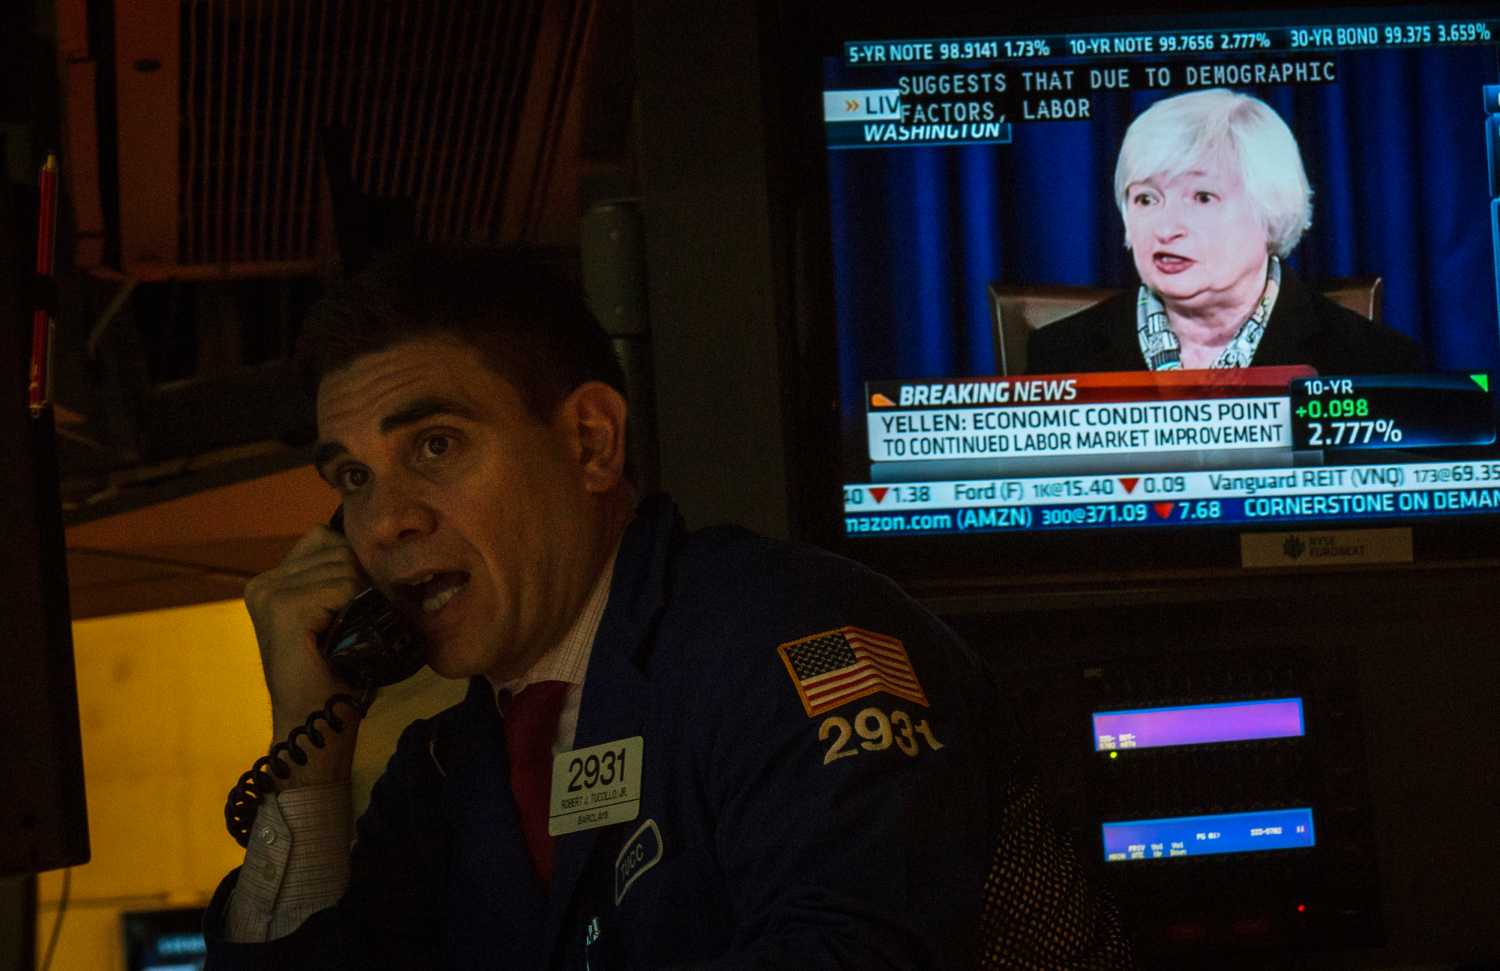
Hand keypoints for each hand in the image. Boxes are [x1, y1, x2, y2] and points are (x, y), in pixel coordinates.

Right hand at [244, 523, 366, 782]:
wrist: (317, 722)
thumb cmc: (336, 671)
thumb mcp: (335, 614)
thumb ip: (341, 576)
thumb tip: (374, 542)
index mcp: (271, 580)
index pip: (327, 538)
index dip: (354, 568)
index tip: (354, 608)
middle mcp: (263, 582)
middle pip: (338, 548)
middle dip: (361, 581)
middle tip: (354, 625)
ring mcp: (269, 593)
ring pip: (344, 565)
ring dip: (360, 599)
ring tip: (347, 634)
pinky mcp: (282, 608)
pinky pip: (343, 586)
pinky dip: (354, 610)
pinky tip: (340, 639)